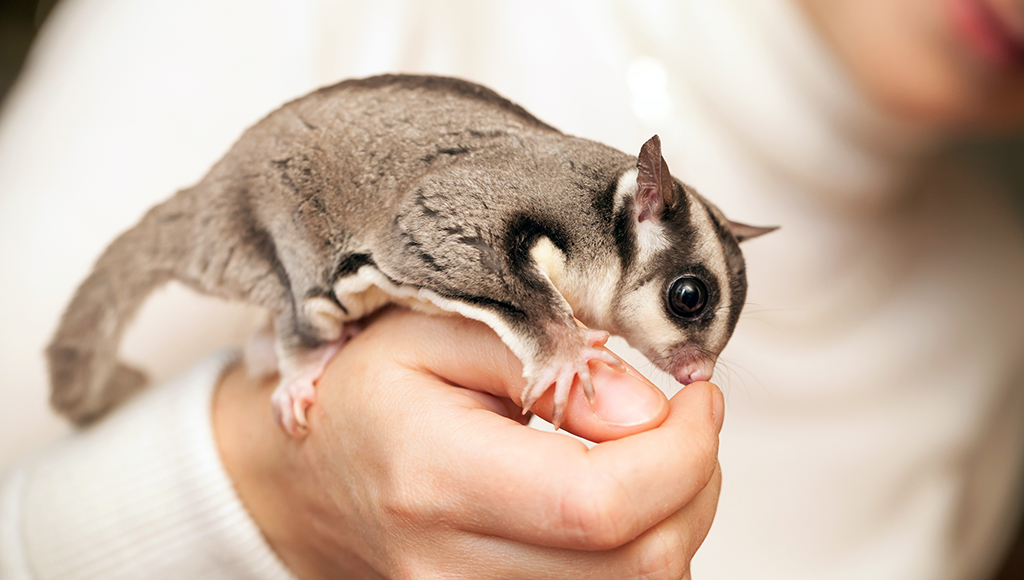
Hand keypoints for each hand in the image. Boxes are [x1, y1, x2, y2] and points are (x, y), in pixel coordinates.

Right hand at [214, 307, 723, 579]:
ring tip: (646, 452)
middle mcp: (448, 564)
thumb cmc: (371, 389)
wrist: (310, 476)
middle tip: (684, 420)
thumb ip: (547, 355)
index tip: (700, 398)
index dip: (682, 454)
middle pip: (638, 564)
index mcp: (434, 475)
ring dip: (676, 517)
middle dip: (695, 483)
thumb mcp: (441, 328)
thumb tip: (647, 414)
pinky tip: (618, 497)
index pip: (598, 505)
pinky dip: (643, 548)